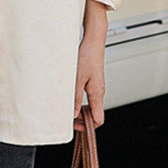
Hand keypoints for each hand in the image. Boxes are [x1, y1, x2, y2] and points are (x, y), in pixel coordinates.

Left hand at [74, 0, 107, 131]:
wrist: (93, 40)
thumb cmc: (87, 55)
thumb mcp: (77, 78)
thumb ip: (75, 97)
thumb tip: (73, 114)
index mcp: (98, 93)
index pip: (98, 119)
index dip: (88, 126)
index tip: (76, 126)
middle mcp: (99, 91)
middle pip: (94, 114)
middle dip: (82, 119)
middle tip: (69, 118)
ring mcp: (97, 86)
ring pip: (91, 105)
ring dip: (81, 109)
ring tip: (68, 107)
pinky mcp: (94, 80)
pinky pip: (89, 96)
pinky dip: (81, 99)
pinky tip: (71, 95)